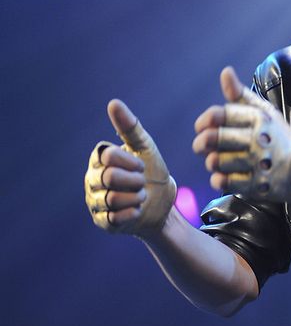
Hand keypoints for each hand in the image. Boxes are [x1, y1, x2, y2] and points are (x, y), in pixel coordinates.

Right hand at [84, 100, 176, 235]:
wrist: (163, 203)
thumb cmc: (152, 171)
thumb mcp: (145, 148)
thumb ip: (129, 127)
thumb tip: (113, 103)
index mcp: (99, 159)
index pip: (108, 156)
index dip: (130, 162)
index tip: (141, 166)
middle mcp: (91, 179)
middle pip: (108, 178)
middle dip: (134, 181)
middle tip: (142, 183)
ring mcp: (94, 201)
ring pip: (111, 199)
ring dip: (135, 198)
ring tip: (140, 196)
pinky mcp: (102, 222)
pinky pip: (114, 218)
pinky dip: (132, 213)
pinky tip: (137, 210)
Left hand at [192, 67, 290, 203]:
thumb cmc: (277, 137)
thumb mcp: (263, 112)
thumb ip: (240, 94)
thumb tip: (225, 72)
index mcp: (257, 119)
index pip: (218, 115)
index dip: (204, 121)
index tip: (203, 126)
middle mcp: (258, 139)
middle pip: (212, 138)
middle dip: (201, 143)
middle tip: (202, 146)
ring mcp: (257, 164)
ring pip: (215, 161)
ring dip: (211, 162)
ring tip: (215, 161)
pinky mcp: (256, 185)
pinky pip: (224, 182)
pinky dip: (218, 180)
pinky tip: (223, 176)